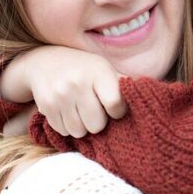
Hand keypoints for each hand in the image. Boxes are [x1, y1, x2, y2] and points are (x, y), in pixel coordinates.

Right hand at [0, 47, 126, 137]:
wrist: (44, 62)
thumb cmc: (83, 68)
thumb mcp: (104, 68)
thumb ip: (123, 84)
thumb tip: (148, 97)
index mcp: (98, 72)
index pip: (115, 105)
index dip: (118, 111)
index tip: (114, 107)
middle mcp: (77, 84)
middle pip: (97, 125)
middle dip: (98, 122)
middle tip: (94, 110)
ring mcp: (60, 96)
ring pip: (79, 132)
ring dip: (82, 126)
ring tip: (80, 111)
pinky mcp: (46, 107)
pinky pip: (63, 131)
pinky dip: (67, 126)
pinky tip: (67, 111)